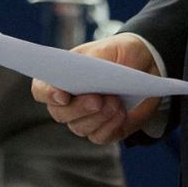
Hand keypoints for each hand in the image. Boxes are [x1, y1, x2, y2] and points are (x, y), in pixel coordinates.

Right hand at [30, 34, 163, 144]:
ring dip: (99, 116)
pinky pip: (100, 136)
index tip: (62, 95)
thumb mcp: (109, 49)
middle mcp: (69, 102)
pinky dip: (110, 126)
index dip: (47, 94)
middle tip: (97, 100)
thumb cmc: (121, 54)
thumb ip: (93, 61)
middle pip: (60, 114)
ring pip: (80, 128)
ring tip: (116, 101)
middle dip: (78, 108)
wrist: (146, 66)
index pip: (41, 90)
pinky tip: (122, 113)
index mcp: (62, 76)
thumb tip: (82, 74)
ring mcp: (84, 118)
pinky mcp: (102, 131)